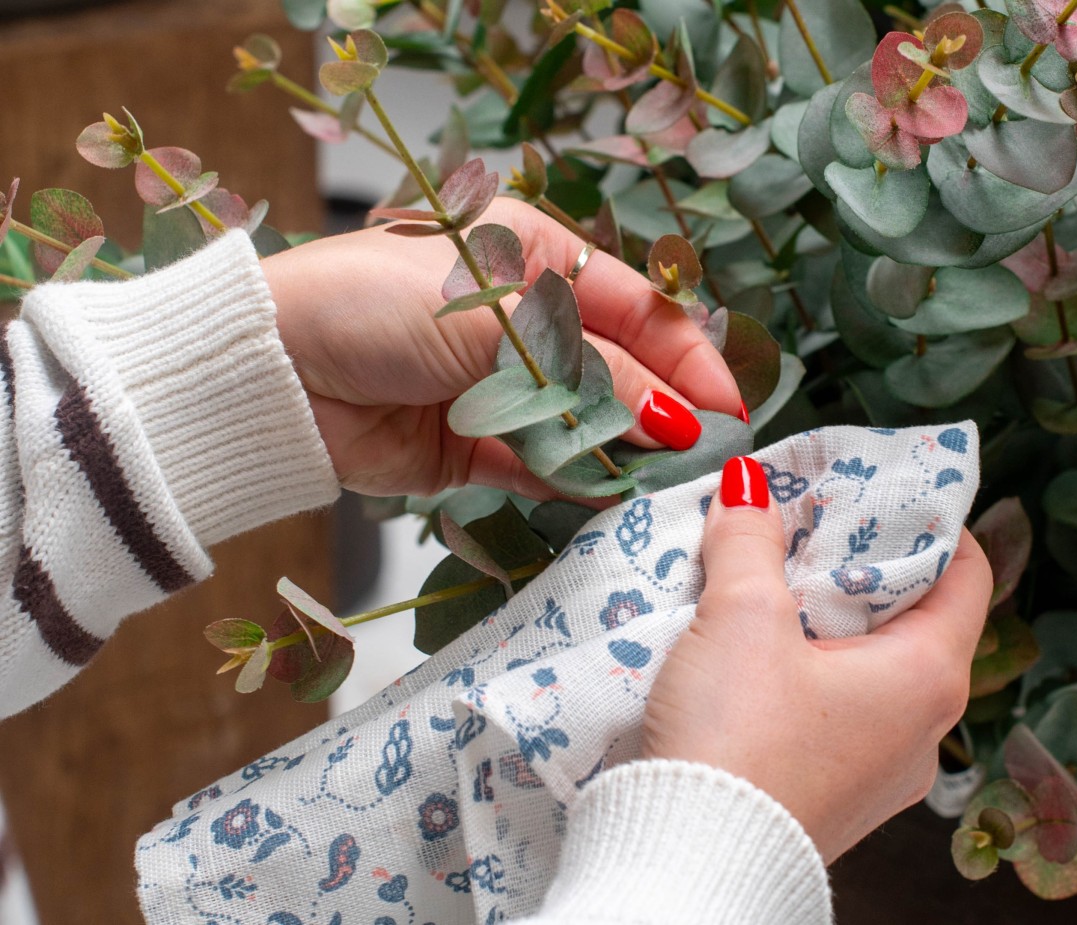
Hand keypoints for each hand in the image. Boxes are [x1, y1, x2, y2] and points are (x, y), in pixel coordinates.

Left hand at [261, 198, 741, 497]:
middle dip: (663, 414)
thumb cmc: (372, 304)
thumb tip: (675, 420)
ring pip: (585, 424)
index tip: (729, 408)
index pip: (635, 309)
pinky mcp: (473, 447)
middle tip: (710, 460)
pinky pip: (541, 466)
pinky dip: (575, 483)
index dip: (687, 358)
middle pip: (618, 371)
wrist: (266, 369)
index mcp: (535, 256)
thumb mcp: (497, 321)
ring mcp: (500, 386)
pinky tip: (613, 500)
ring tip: (672, 488)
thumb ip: (592, 372)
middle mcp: (525, 319)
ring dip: (624, 455)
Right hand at [641, 459, 992, 863]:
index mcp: (929, 676)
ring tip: (773, 580)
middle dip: (863, 564)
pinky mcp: (834, 793)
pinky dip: (808, 671)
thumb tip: (750, 488)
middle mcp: (922, 728)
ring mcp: (881, 770)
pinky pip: (839, 713)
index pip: (969, 575)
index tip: (889, 486)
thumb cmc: (737, 741)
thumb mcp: (742, 617)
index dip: (934, 521)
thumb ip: (749, 541)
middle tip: (814, 522)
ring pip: (872, 668)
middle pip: (916, 619)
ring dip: (829, 621)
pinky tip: (754, 652)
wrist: (688, 863)